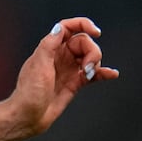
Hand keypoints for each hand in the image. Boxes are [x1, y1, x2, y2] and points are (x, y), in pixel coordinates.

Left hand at [9, 17, 118, 135]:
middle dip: (92, 51)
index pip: (67, 28)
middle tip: (87, 67)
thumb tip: (59, 27)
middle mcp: (60, 57)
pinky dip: (104, 73)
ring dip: (96, 63)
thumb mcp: (39, 65)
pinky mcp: (75, 83)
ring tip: (88, 75)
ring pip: (90, 57)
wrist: (29, 116)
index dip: (83, 24)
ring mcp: (68, 70)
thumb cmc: (30, 91)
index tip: (96, 32)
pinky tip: (112, 74)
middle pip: (84, 42)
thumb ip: (49, 45)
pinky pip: (94, 74)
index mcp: (49, 49)